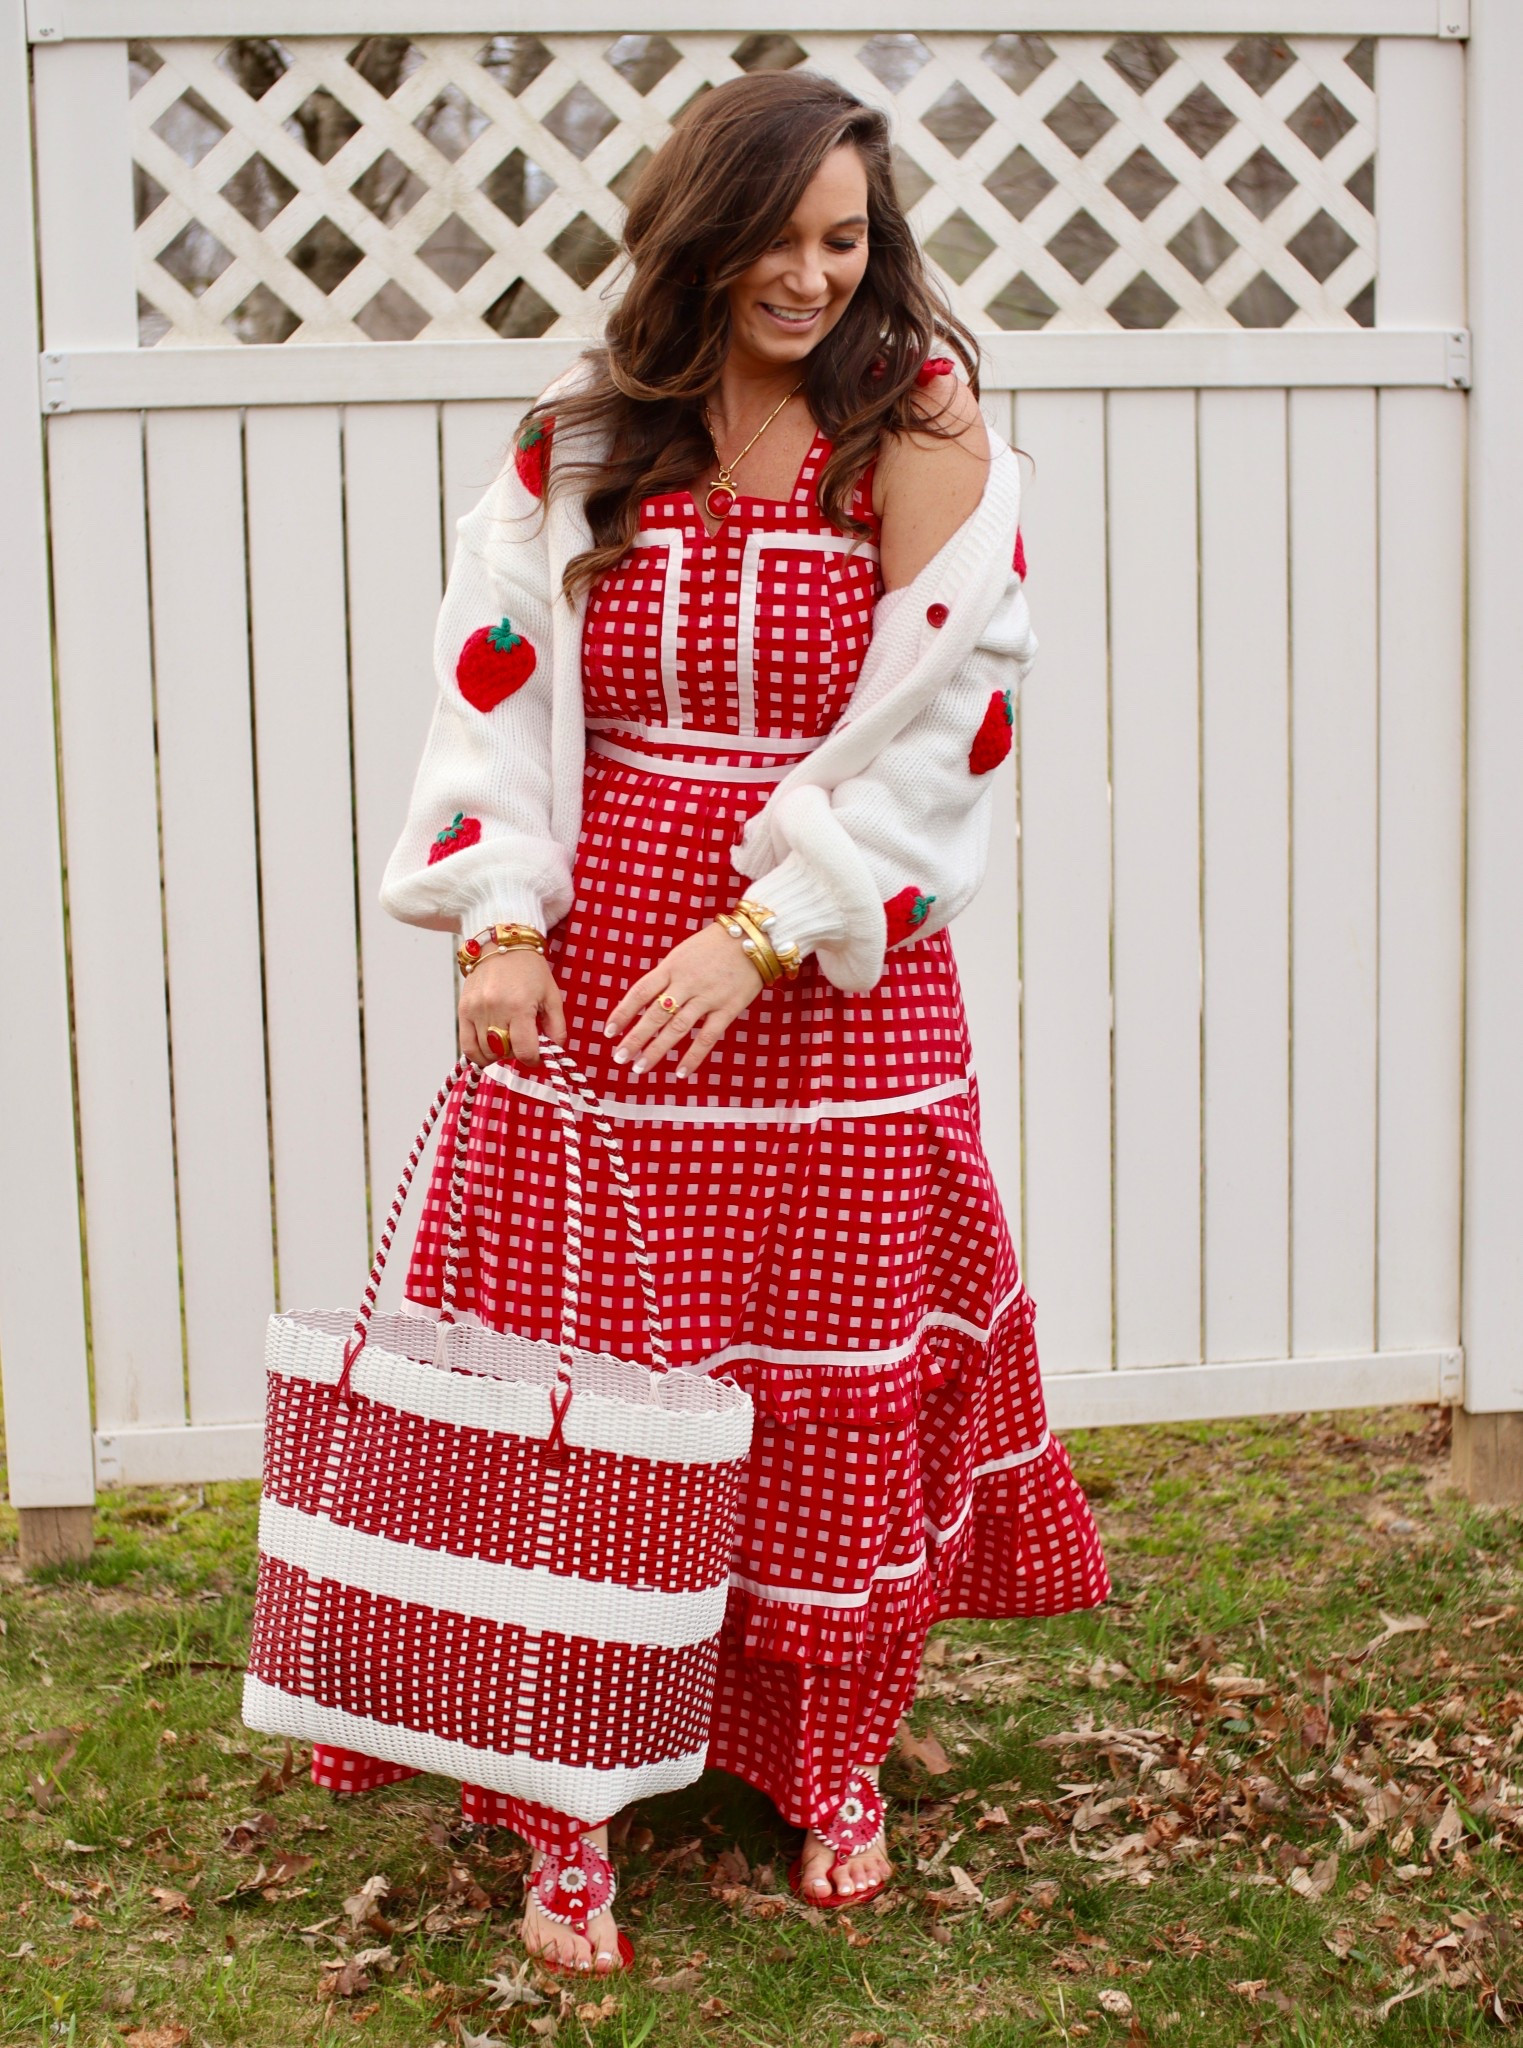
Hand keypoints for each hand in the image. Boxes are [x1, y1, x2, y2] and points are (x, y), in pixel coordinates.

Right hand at [459, 948, 566, 1066]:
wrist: (502, 944)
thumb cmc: (529, 969)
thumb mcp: (552, 995)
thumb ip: (557, 1027)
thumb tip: (553, 1051)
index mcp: (519, 1006)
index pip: (525, 1051)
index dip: (534, 1059)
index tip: (537, 1054)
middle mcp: (494, 1009)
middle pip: (504, 1053)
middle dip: (517, 1053)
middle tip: (523, 1041)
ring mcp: (476, 1010)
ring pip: (485, 1052)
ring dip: (498, 1053)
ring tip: (507, 1040)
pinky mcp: (463, 1009)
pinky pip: (466, 1045)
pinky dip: (478, 1054)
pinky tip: (489, 1050)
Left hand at [605, 922, 763, 1076]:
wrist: (755, 938)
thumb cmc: (714, 946)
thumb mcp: (683, 954)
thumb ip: (666, 977)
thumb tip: (644, 1003)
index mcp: (671, 966)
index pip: (640, 992)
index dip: (622, 1013)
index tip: (609, 1032)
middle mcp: (686, 982)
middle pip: (655, 1014)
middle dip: (635, 1038)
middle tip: (619, 1057)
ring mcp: (707, 997)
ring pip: (677, 1028)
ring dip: (656, 1050)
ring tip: (640, 1067)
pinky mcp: (728, 1008)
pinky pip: (708, 1037)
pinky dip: (693, 1056)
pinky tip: (681, 1072)